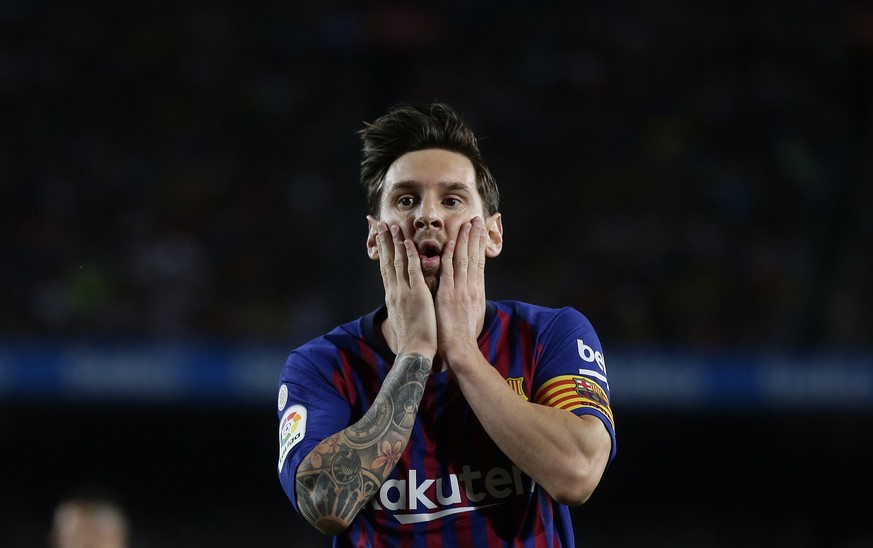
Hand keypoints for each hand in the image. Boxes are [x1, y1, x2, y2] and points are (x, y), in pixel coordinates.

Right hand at [374, 219, 437, 357]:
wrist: (414, 352)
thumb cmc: (412, 338)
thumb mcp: (402, 317)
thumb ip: (401, 303)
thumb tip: (400, 297)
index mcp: (392, 295)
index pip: (385, 268)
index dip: (382, 251)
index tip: (379, 237)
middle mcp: (395, 291)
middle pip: (387, 261)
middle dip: (384, 241)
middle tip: (380, 224)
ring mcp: (405, 292)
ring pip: (398, 262)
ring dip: (395, 243)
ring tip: (392, 226)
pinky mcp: (417, 295)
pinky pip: (413, 271)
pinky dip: (410, 256)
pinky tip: (408, 243)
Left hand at [435, 216, 488, 363]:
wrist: (461, 349)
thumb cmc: (465, 334)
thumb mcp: (474, 312)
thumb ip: (473, 297)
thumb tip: (473, 288)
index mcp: (477, 290)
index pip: (479, 261)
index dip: (479, 244)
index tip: (480, 230)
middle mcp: (471, 287)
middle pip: (473, 256)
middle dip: (475, 236)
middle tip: (477, 219)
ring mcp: (459, 290)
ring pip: (462, 260)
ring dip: (464, 241)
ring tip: (467, 224)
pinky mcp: (447, 295)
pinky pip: (447, 272)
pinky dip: (448, 257)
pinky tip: (448, 244)